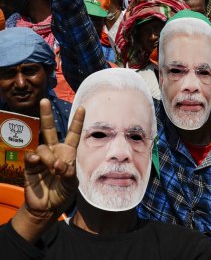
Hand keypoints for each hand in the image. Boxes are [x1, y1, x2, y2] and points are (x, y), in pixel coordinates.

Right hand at [24, 99, 84, 218]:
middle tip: (44, 101)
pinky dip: (34, 158)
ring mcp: (41, 158)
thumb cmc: (63, 192)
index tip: (82, 108)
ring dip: (48, 157)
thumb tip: (58, 164)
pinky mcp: (30, 166)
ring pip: (43, 147)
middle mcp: (54, 151)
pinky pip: (30, 157)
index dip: (77, 121)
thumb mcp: (71, 183)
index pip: (73, 134)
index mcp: (68, 153)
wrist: (47, 207)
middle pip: (50, 129)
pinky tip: (36, 162)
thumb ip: (67, 173)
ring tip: (53, 169)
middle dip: (47, 115)